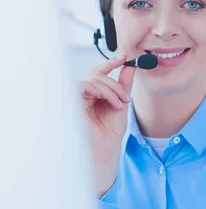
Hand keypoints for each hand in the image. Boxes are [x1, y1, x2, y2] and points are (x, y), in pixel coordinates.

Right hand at [80, 55, 134, 195]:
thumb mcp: (121, 104)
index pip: (98, 73)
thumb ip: (124, 85)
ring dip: (110, 89)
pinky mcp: (71, 102)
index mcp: (93, 95)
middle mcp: (83, 95)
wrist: (105, 151)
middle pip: (96, 74)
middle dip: (114, 83)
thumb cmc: (109, 133)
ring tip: (119, 104)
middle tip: (125, 97)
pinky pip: (85, 86)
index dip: (110, 63)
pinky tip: (111, 103)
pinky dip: (101, 91)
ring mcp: (76, 98)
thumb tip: (130, 67)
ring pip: (92, 79)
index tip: (124, 58)